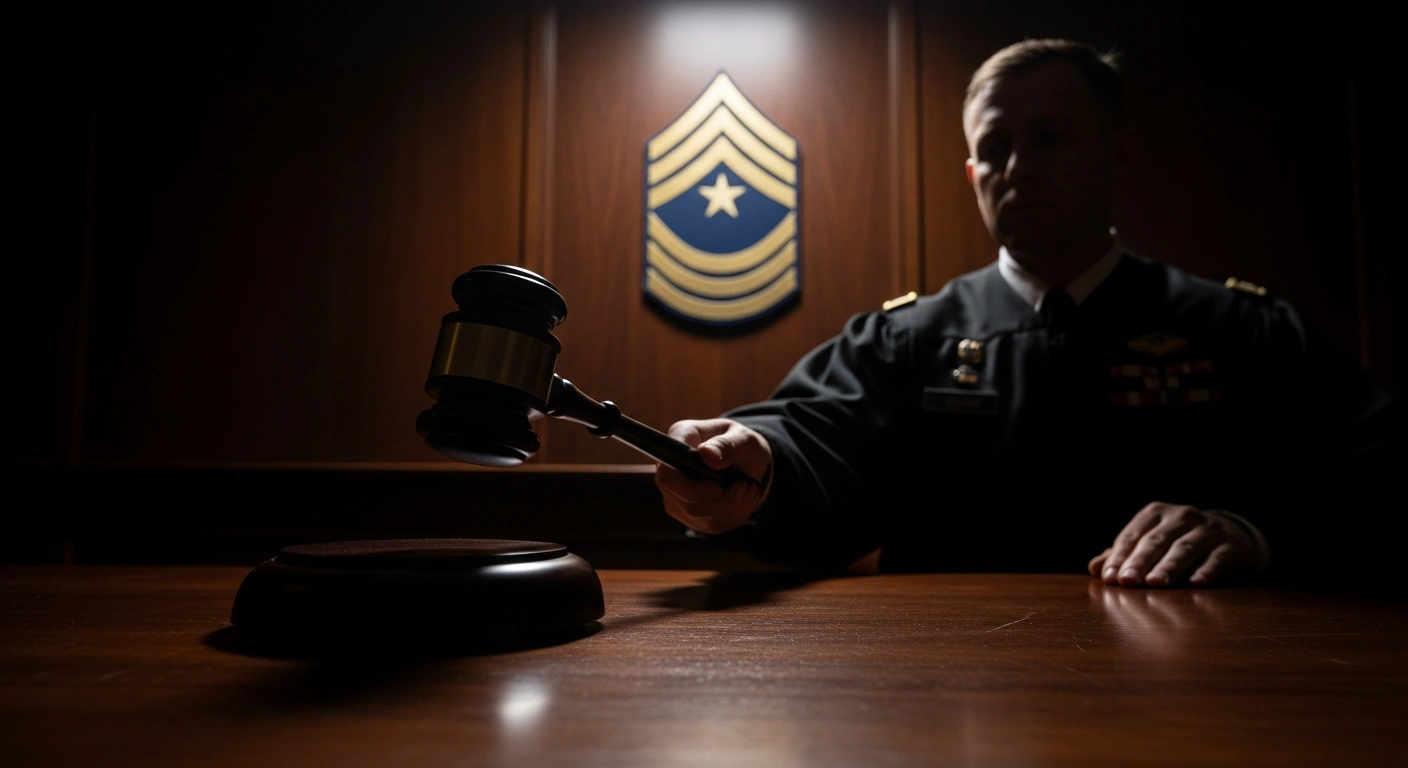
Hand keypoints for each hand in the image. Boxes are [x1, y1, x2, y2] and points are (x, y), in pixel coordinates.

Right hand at [655, 419, 772, 534]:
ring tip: (748, 487)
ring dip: (733, 507)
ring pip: (700, 517)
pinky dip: (735, 514)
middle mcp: (671, 470)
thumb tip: (707, 454)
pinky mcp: (689, 514)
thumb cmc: (740, 443)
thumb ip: (727, 445)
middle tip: (745, 485)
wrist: (746, 460)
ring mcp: (677, 495)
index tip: (718, 489)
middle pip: (685, 503)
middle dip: (722, 502)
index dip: (689, 489)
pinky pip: (711, 525)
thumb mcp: (742, 438)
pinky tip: (743, 498)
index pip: (666, 475)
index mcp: (679, 441)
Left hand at [1088, 502, 1262, 587]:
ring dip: (1169, 566)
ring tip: (1155, 583)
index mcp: (1156, 513)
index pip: (1133, 535)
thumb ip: (1123, 556)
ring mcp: (1209, 528)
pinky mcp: (1231, 545)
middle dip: (1140, 562)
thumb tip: (1094, 568)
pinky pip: (1217, 558)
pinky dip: (1206, 570)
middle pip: (1157, 540)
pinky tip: (1195, 584)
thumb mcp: (1152, 545)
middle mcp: (1182, 516)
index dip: (1120, 556)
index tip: (1109, 578)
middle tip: (1127, 582)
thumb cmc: (1179, 543)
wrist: (1231, 538)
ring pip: (1185, 548)